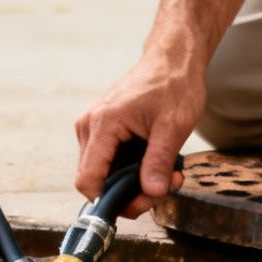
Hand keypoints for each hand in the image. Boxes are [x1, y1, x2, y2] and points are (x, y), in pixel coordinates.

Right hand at [74, 56, 204, 217]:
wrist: (172, 59)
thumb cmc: (173, 85)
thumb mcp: (173, 126)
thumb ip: (158, 162)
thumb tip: (151, 193)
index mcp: (103, 124)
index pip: (88, 180)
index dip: (111, 201)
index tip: (143, 202)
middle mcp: (91, 127)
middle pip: (97, 181)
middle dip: (131, 193)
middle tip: (165, 186)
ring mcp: (95, 128)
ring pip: (106, 174)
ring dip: (136, 182)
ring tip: (168, 172)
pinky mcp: (104, 130)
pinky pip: (112, 161)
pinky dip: (134, 169)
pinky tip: (158, 162)